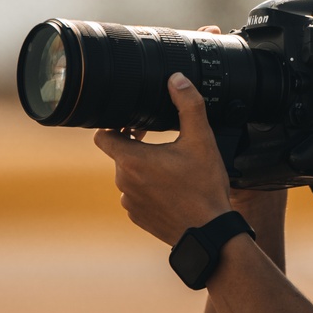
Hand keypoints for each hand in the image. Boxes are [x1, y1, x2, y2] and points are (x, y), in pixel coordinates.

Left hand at [94, 70, 232, 244]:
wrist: (209, 233)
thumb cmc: (204, 187)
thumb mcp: (202, 140)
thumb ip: (188, 105)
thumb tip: (176, 79)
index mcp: (132, 160)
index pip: (103, 135)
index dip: (115, 125)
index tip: (135, 123)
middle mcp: (123, 182)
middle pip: (121, 155)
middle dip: (138, 146)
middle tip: (164, 143)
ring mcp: (129, 203)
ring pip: (130, 176)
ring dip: (145, 169)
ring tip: (173, 169)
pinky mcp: (137, 218)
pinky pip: (137, 196)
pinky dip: (150, 190)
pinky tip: (173, 190)